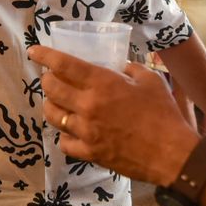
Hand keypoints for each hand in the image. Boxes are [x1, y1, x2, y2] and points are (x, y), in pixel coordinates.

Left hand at [27, 44, 199, 186]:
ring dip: (50, 105)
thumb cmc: (164, 114)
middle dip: (46, 80)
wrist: (171, 154)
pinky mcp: (89, 153)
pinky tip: (70, 130)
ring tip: (56, 102)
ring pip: (52, 116)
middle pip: (51, 89)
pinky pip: (64, 142)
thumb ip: (130, 68)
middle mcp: (88, 106)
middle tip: (50, 78)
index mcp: (102, 84)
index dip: (45, 56)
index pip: (64, 65)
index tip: (34, 52)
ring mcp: (86, 131)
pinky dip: (63, 134)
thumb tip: (118, 66)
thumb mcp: (150, 80)